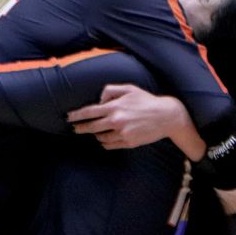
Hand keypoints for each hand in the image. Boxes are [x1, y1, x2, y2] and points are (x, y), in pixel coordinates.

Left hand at [67, 84, 183, 149]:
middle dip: (81, 128)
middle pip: (91, 127)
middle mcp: (116, 121)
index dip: (77, 115)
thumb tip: (99, 100)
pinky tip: (105, 139)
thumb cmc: (147, 101)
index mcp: (115, 107)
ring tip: (95, 132)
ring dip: (96, 135)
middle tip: (75, 128)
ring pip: (100, 137)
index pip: (89, 112)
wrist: (166, 116)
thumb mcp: (129, 89)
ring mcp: (122, 134)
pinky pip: (109, 145)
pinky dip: (105, 142)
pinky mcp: (128, 143)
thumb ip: (110, 90)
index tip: (69, 117)